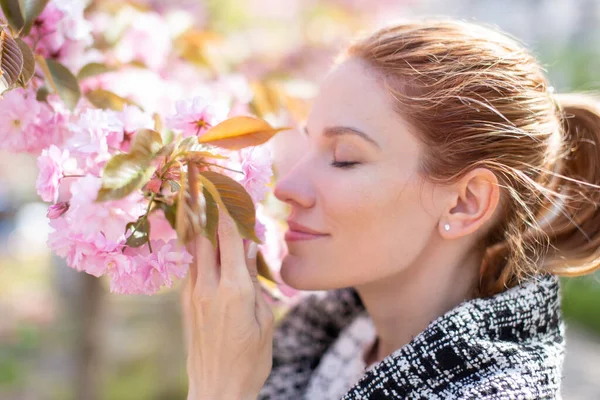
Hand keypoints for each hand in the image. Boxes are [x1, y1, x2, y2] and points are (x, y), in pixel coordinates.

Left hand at [181, 208, 273, 399]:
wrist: (217, 390)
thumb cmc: (251, 359)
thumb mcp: (264, 320)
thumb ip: (255, 281)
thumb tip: (251, 249)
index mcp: (234, 290)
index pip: (229, 238)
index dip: (229, 210)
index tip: (230, 189)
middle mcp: (209, 286)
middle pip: (204, 236)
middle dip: (208, 210)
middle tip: (210, 188)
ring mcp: (193, 294)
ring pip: (194, 250)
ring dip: (202, 227)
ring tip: (206, 207)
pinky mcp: (185, 303)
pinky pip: (192, 267)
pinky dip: (199, 249)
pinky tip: (206, 244)